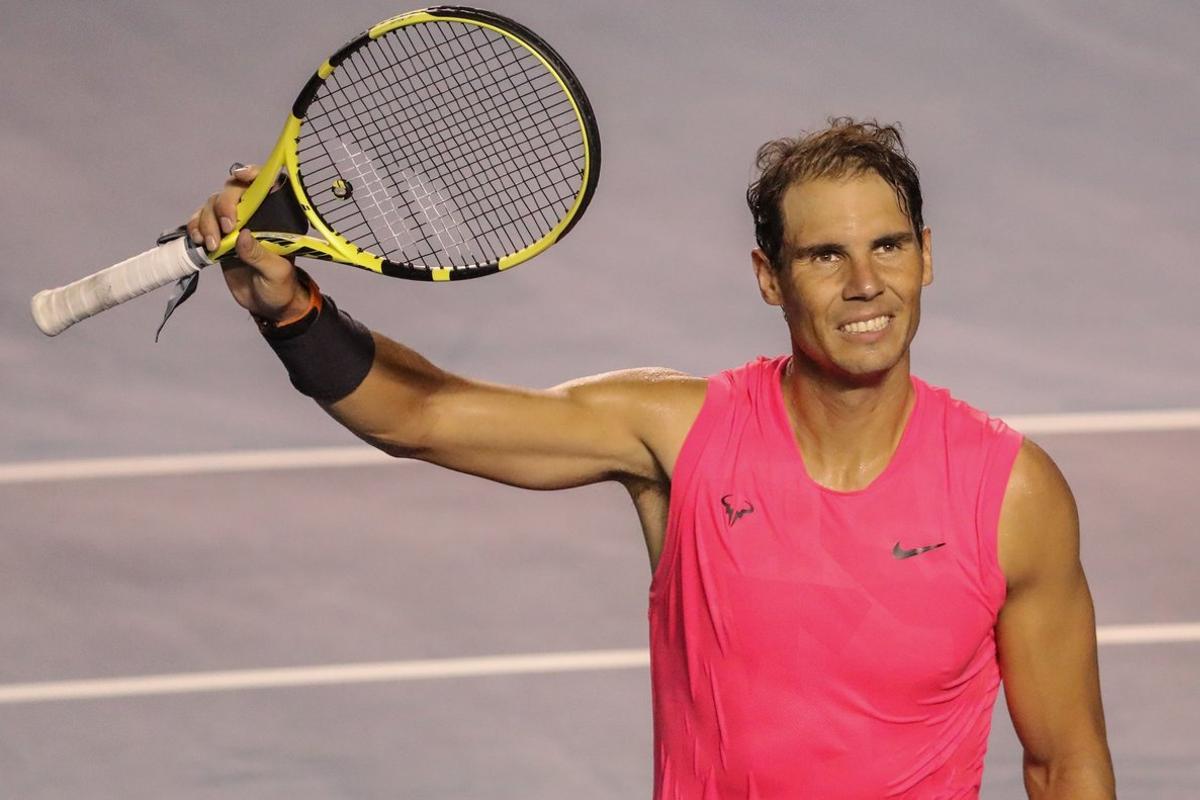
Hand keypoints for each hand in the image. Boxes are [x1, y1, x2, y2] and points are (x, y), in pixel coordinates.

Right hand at [186, 164, 310, 323]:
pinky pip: (199, 222)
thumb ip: (260, 254)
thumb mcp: (275, 273)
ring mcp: (232, 223)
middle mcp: (253, 214)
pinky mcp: (216, 235)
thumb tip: (242, 235)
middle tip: (227, 228)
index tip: (241, 176)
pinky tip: (199, 242)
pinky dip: (195, 228)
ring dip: (207, 221)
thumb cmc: (279, 286)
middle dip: (224, 205)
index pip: (266, 184)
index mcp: (276, 217)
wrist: (264, 304)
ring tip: (212, 245)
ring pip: (211, 205)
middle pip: (231, 191)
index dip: (253, 173)